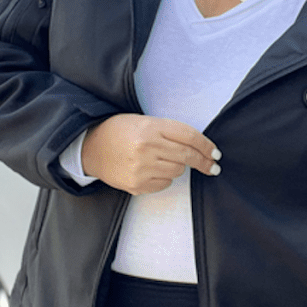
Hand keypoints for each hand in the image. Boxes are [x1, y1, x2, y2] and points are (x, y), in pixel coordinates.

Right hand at [81, 114, 220, 194]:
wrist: (91, 148)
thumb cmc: (120, 131)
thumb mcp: (144, 121)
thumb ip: (170, 132)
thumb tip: (199, 147)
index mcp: (150, 127)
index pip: (189, 137)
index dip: (207, 146)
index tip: (215, 153)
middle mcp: (147, 148)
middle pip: (187, 156)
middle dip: (204, 162)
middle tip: (213, 166)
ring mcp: (141, 168)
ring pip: (177, 171)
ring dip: (178, 166)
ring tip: (164, 159)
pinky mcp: (137, 185)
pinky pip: (164, 184)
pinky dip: (165, 178)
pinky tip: (153, 169)